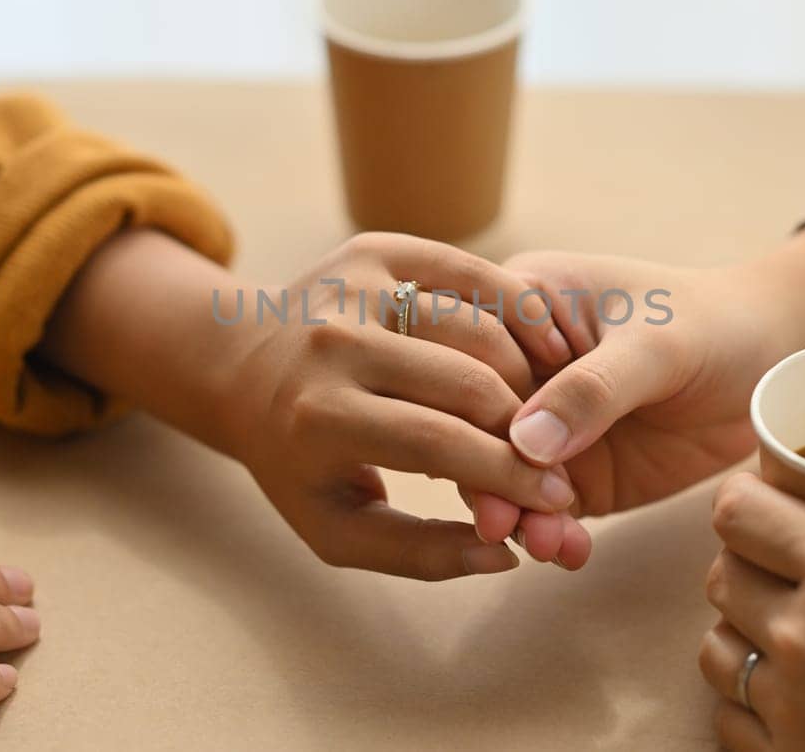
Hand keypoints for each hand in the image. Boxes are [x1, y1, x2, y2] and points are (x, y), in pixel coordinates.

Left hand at [42, 230, 579, 580]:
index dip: (509, 475)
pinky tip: (546, 344)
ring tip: (548, 410)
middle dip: (528, 429)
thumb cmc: (301, 463)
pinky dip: (517, 305)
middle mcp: (332, 343)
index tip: (555, 499)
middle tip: (561, 458)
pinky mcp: (375, 250)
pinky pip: (470, 272)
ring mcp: (353, 287)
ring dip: (528, 372)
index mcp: (317, 418)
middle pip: (468, 383)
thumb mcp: (340, 530)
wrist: (243, 370)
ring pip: (477, 325)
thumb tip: (503, 555)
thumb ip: (419, 553)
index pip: (438, 446)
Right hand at [469, 226, 804, 558]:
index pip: (467, 352)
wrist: (774, 364)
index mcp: (519, 303)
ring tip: (546, 545)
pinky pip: (543, 510)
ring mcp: (543, 423)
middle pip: (472, 422)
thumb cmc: (714, 323)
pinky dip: (551, 534)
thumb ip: (594, 388)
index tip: (484, 453)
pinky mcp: (573, 472)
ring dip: (517, 514)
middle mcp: (518, 363)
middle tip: (503, 523)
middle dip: (486, 474)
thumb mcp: (657, 344)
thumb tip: (525, 442)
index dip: (465, 404)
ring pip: (501, 473)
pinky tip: (570, 552)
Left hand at [697, 473, 804, 751]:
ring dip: (737, 635)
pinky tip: (781, 698)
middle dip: (742, 565)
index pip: (738, 514)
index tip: (756, 497)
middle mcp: (803, 633)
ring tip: (772, 632)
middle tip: (774, 565)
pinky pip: (730, 724)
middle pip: (721, 579)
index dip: (741, 499)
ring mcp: (792, 706)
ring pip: (715, 652)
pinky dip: (747, 707)